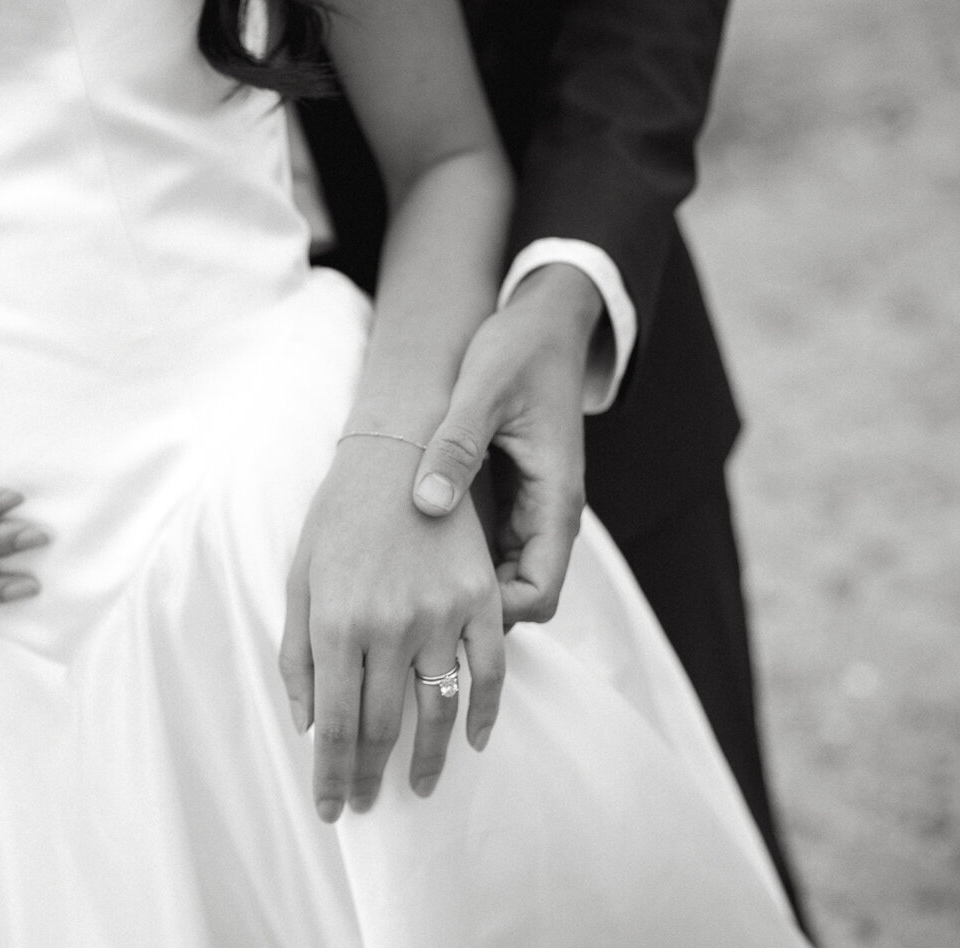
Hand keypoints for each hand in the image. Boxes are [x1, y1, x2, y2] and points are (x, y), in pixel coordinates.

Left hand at [279, 438, 505, 821]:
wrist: (399, 450)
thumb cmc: (336, 516)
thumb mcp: (299, 580)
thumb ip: (298, 656)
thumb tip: (307, 726)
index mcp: (337, 623)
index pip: (335, 725)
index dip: (332, 776)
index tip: (331, 810)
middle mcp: (390, 626)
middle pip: (382, 726)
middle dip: (371, 776)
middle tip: (367, 806)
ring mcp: (442, 613)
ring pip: (438, 709)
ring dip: (428, 759)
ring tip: (419, 788)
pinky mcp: (481, 598)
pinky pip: (490, 670)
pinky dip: (485, 712)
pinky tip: (475, 742)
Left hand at [409, 264, 602, 625]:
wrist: (543, 321)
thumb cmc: (519, 351)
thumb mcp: (483, 390)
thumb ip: (457, 445)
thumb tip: (428, 504)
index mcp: (554, 499)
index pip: (540, 593)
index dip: (498, 615)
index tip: (441, 606)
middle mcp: (548, 515)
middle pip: (520, 598)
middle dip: (474, 615)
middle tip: (410, 611)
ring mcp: (531, 509)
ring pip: (503, 578)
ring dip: (464, 592)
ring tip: (404, 593)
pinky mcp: (513, 498)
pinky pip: (490, 549)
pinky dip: (461, 563)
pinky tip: (415, 556)